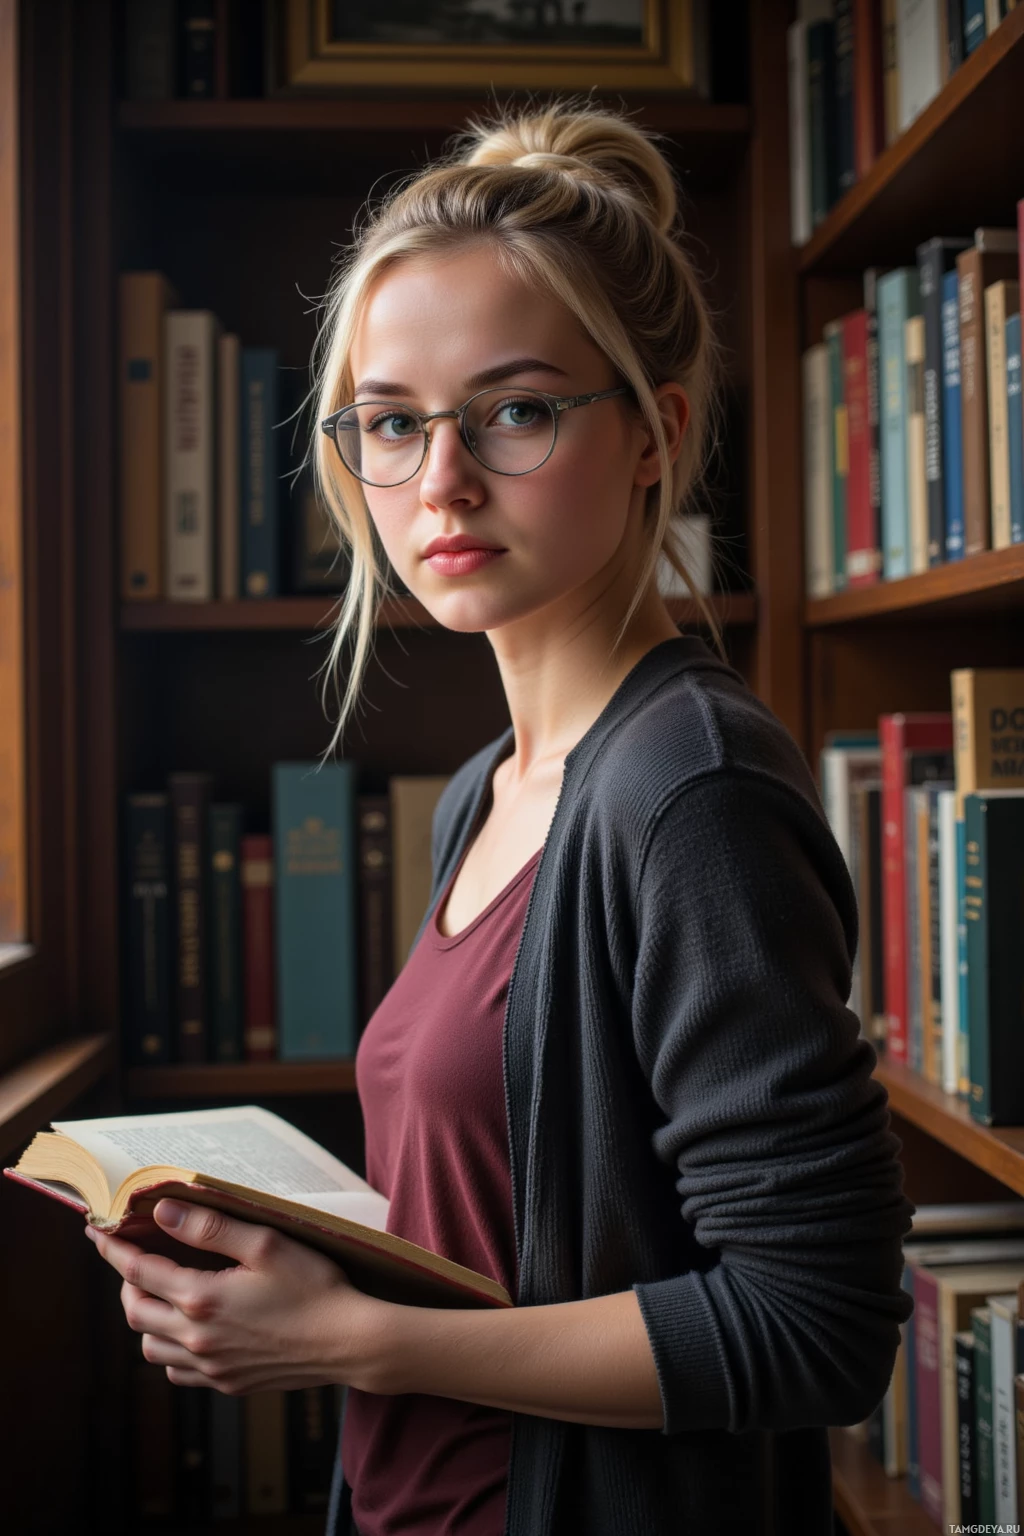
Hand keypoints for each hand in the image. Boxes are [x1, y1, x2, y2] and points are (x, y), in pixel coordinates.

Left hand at [84, 1198, 387, 1395]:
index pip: (139, 1271)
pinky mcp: (228, 1384)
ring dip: (144, 1318)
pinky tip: (186, 1332)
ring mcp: (212, 1366)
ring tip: (159, 1293)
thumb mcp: (265, 1244)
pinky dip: (168, 1351)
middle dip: (126, 1283)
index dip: (114, 1249)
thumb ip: (210, 1228)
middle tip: (134, 1259)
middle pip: (135, 1311)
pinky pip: (177, 1373)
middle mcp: (198, 1338)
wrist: (349, 1342)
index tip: (97, 1232)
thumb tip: (162, 1212)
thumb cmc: (314, 1287)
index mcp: (202, 1299)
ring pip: (150, 1346)